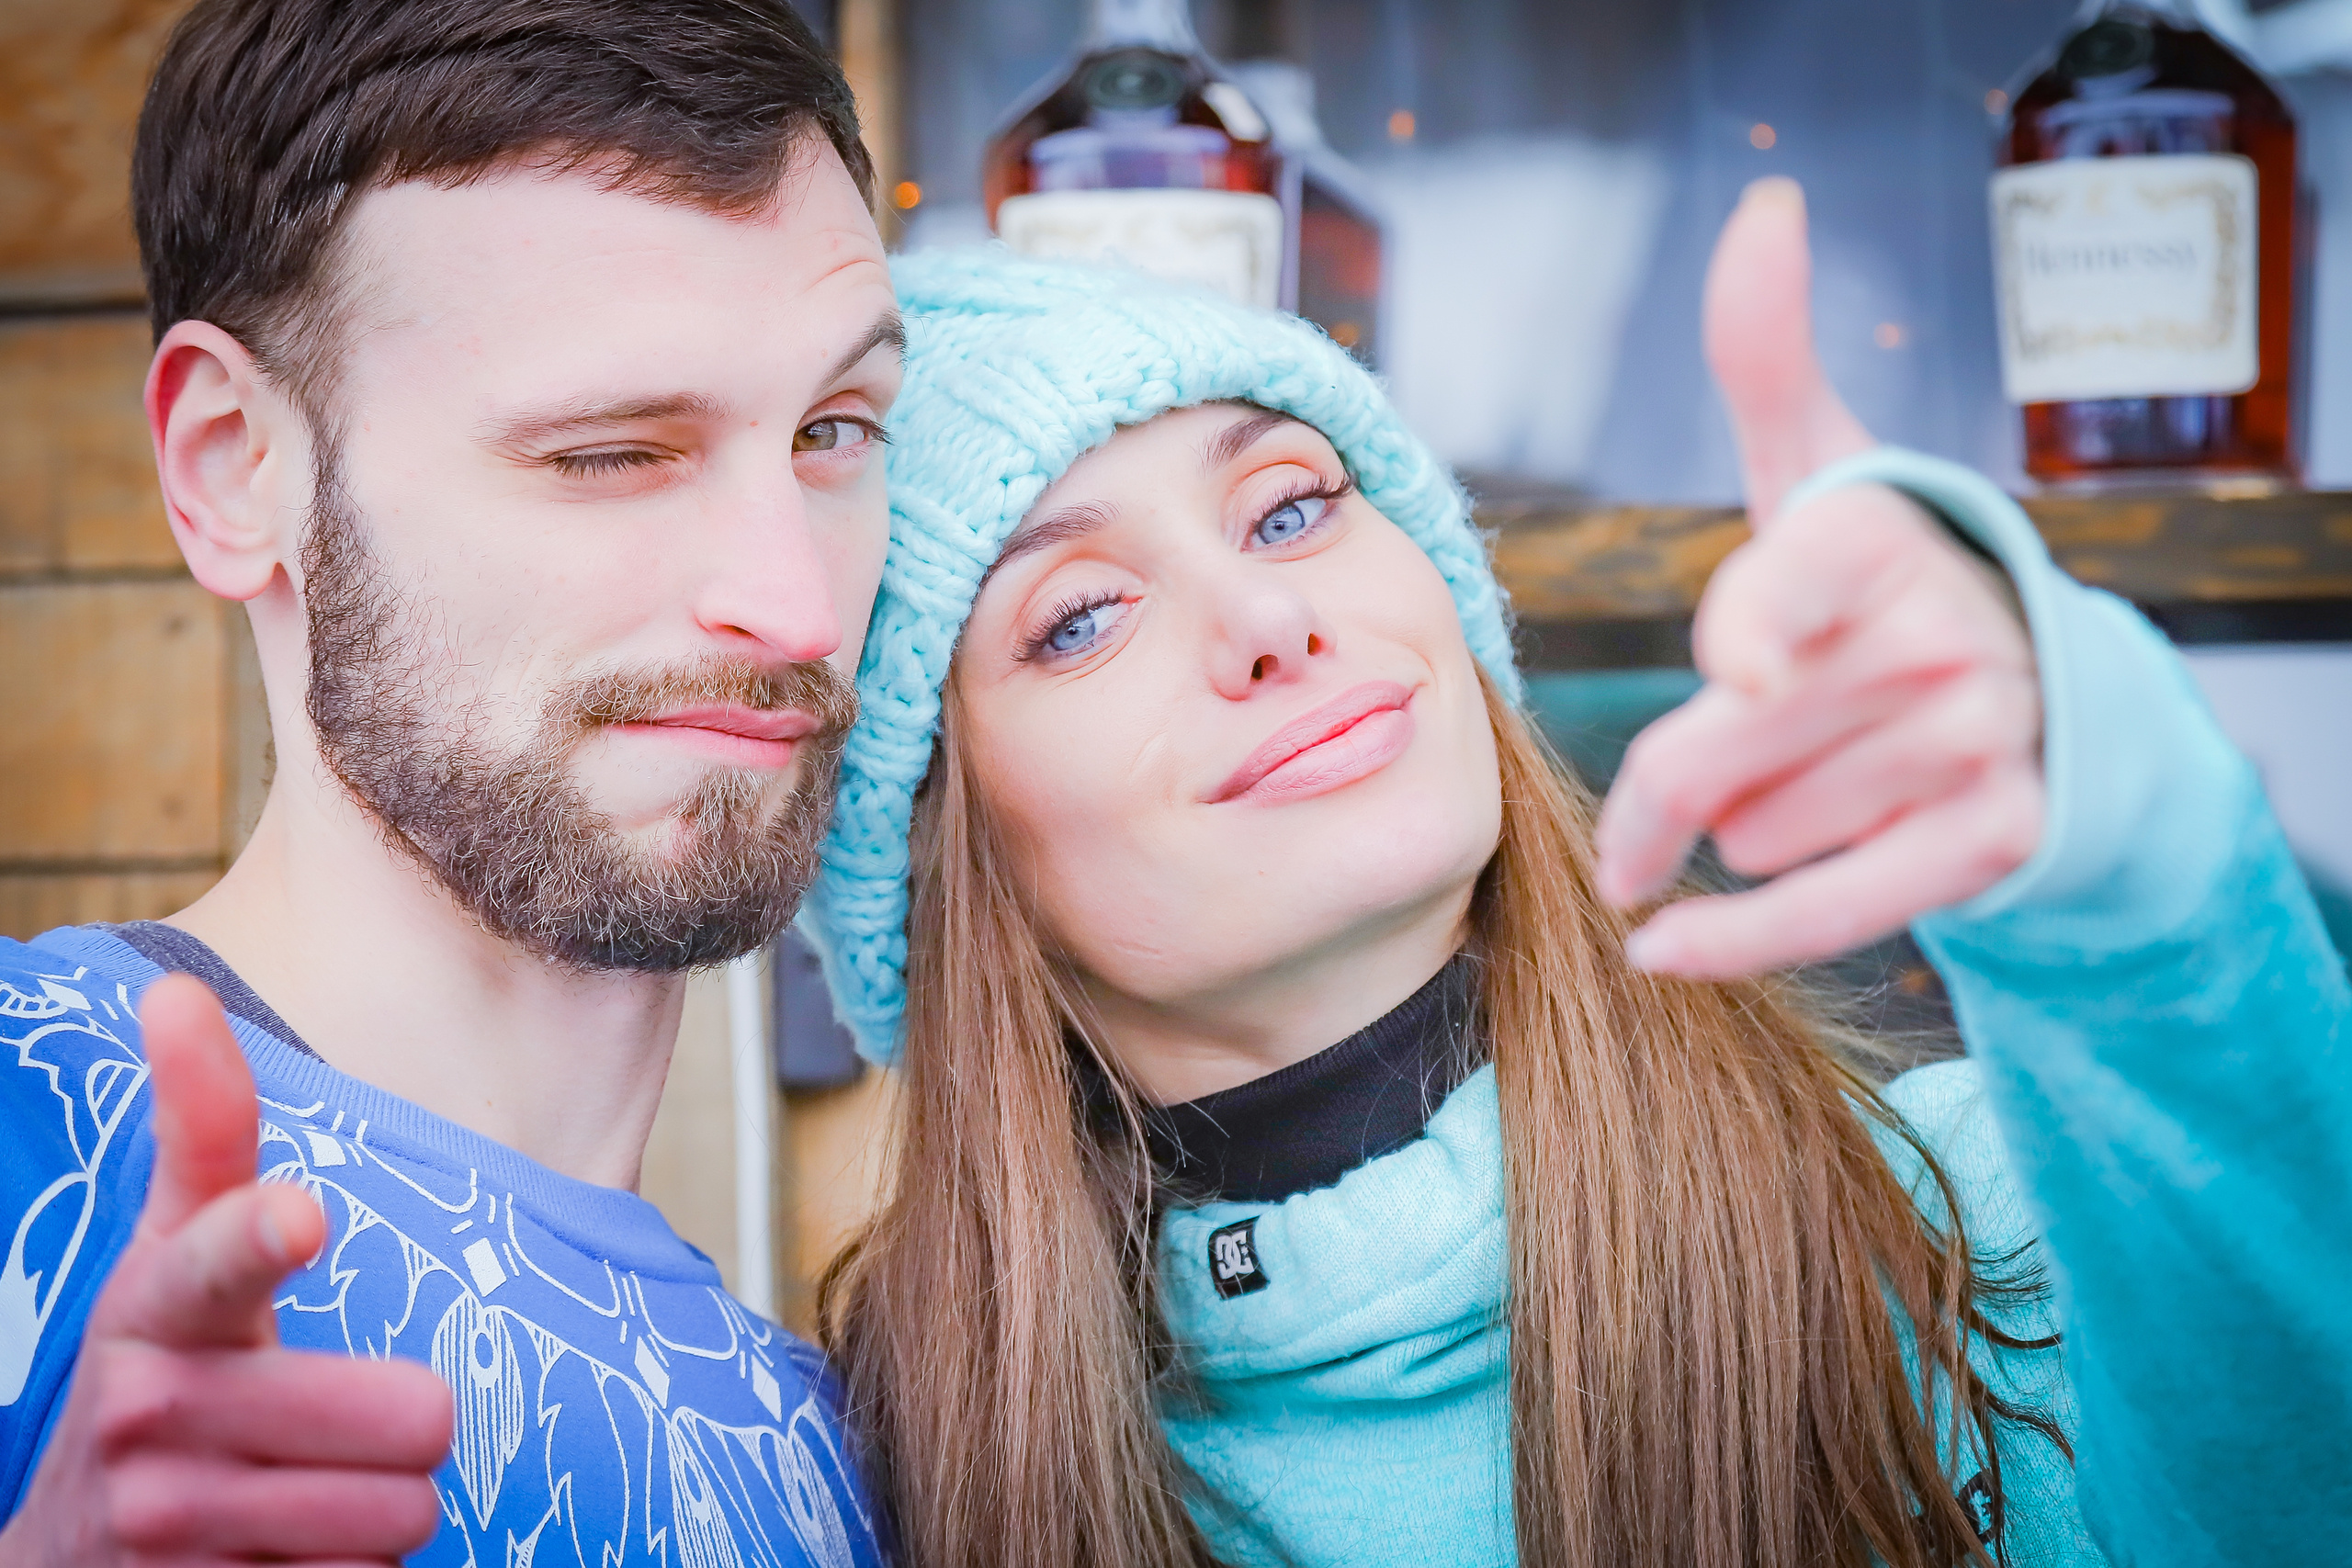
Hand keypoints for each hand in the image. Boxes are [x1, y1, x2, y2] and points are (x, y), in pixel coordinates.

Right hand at [0, 976, 452, 1567]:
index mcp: (155, 1308)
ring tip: (302, 1490)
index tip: (296, 1214)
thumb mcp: (173, 1255)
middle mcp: (150, 1413)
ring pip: (406, 1513)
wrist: (68, 1555)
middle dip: (405, 1429)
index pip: (212, 1259)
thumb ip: (202, 1130)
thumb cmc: (166, 1369)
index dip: (255, 1238)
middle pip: (413, 1417)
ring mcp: (168, 1526)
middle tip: (338, 1427)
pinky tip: (280, 1556)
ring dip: (381, 1510)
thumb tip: (175, 990)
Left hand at [1592, 178, 2044, 977]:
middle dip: (1665, 783)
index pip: (1782, 593)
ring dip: (1736, 828)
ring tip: (1800, 779)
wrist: (2032, 685)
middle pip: (1714, 748)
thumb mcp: (1825, 467)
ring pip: (1752, 830)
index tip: (1738, 668)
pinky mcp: (1988, 844)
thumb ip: (1768, 353)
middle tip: (1666, 790)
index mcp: (1877, 539)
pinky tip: (1664, 951)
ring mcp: (1972, 748)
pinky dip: (1732, 942)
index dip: (1756, 629)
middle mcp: (1937, 640)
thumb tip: (1766, 207)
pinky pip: (1826, 911)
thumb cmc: (1876, 579)